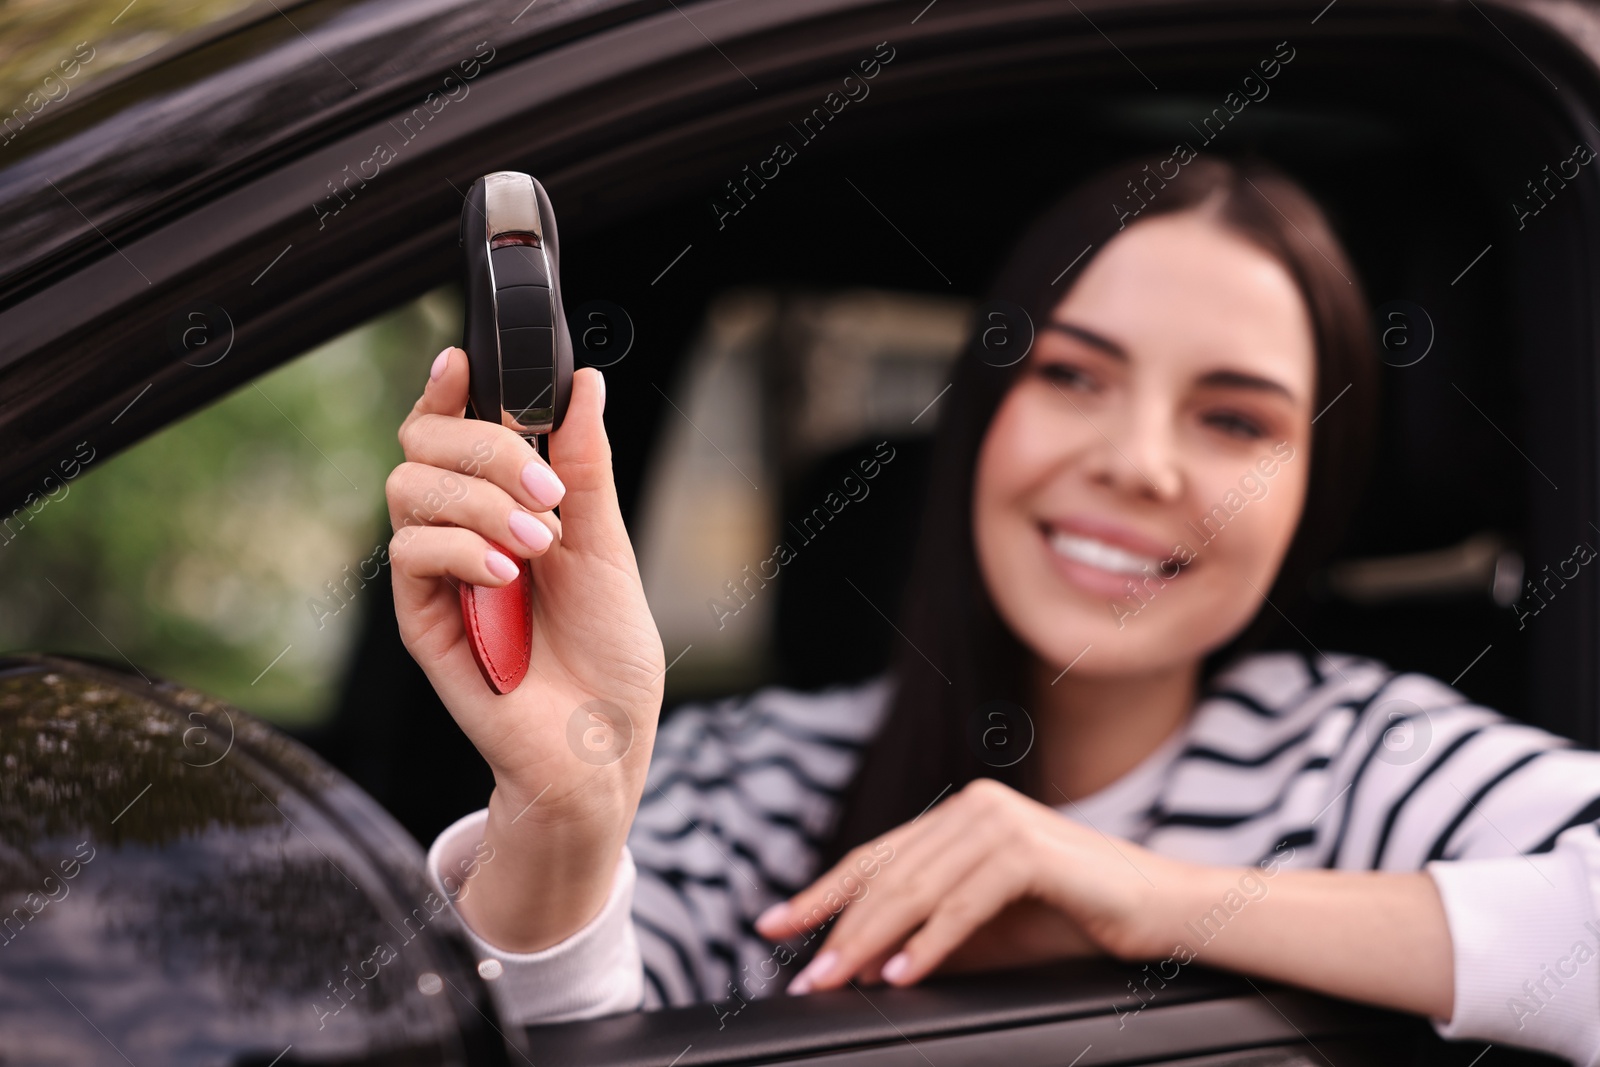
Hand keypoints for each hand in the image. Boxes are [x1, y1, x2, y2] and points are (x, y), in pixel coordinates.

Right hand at [386, 348, 664, 949]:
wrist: (601, 742)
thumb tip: (584, 383)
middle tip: (546, 491)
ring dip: (478, 500)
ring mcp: (440, 573)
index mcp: (506, 505)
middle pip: (422, 445)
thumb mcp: (607, 545)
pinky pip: (411, 552)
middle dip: (484, 449)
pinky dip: (461, 548)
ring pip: (409, 489)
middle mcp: (464, 531)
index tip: (467, 361)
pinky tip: (506, 572)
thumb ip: (585, 466)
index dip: (451, 389)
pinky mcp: (423, 619)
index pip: (456, 429)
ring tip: (538, 543)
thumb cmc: (608, 651)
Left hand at [756, 778, 1192, 991]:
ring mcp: (1002, 820)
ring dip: (871, 940)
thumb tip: (860, 962)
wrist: (1164, 913)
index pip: (876, 857)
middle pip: (887, 873)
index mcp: (961, 815)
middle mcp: (975, 806)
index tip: (772, 925)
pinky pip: (963, 903)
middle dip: (836, 926)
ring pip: (916, 887)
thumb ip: (927, 933)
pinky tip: (902, 975)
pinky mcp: (1030, 849)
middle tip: (804, 973)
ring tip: (837, 980)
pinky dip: (929, 942)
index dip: (820, 893)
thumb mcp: (987, 932)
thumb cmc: (1077, 921)